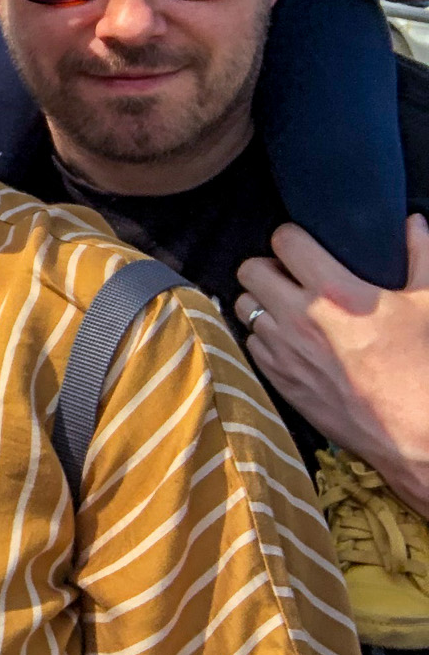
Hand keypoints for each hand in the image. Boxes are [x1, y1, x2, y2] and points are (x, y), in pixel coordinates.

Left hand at [236, 214, 428, 512]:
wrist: (414, 432)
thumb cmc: (421, 365)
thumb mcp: (427, 304)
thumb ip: (418, 255)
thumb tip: (413, 222)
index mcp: (334, 292)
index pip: (283, 240)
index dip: (291, 238)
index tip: (303, 245)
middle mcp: (298, 316)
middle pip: (249, 269)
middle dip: (267, 266)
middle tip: (288, 274)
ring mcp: (283, 349)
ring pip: (244, 305)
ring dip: (260, 301)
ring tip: (285, 305)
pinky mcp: (277, 377)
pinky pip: (250, 342)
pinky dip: (263, 336)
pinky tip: (287, 338)